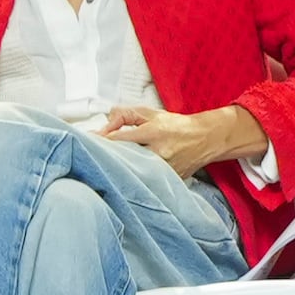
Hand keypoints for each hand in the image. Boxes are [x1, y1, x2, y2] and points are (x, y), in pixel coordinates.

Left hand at [97, 103, 253, 179]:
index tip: (89, 142)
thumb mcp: (150, 113)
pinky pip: (146, 181)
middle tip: (93, 157)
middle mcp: (160, 152)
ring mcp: (165, 169)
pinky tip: (126, 178)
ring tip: (107, 169)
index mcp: (154, 132)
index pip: (120, 138)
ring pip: (134, 173)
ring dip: (119, 171)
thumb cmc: (176, 125)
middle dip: (108, 158)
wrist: (205, 139)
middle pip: (125, 159)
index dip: (102, 141)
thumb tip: (104, 126)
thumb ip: (125, 115)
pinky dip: (134, 179)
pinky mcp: (169, 180)